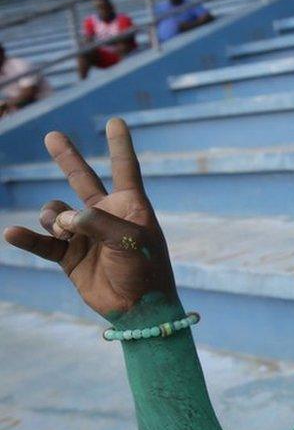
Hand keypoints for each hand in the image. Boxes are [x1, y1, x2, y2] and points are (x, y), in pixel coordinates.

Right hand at [2, 118, 176, 320]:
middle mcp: (105, 216)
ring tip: (65, 231)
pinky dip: (27, 238)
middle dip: (67, 158)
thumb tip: (64, 216)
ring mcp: (85, 235)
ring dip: (54, 218)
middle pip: (83, 179)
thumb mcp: (129, 241)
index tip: (116, 121)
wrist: (138, 308)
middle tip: (53, 135)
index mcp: (130, 206)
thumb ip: (97, 223)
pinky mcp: (69, 256)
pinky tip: (12, 233)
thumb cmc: (145, 269)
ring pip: (56, 212)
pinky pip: (43, 242)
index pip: (125, 168)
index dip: (120, 145)